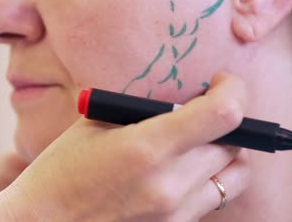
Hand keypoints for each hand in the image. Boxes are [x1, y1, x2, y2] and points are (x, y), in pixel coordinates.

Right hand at [0, 73, 250, 220]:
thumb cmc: (58, 173)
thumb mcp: (94, 127)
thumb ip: (141, 112)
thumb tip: (179, 99)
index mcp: (147, 148)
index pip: (223, 114)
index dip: (232, 90)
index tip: (221, 82)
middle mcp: (170, 184)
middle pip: (233, 145)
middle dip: (227, 121)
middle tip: (203, 110)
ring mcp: (174, 214)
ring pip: (233, 178)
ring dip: (224, 154)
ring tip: (198, 143)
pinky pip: (211, 200)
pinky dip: (207, 180)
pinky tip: (180, 171)